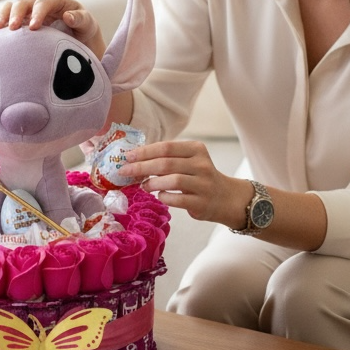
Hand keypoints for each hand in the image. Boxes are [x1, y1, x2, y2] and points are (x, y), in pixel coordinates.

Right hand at [0, 0, 105, 57]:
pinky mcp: (20, 20)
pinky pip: (6, 18)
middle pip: (24, 2)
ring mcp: (28, 10)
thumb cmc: (83, 30)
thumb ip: (80, 19)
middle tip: (11, 28)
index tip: (34, 27)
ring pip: (11, 7)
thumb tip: (68, 16)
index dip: (38, 12)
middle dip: (16, 14)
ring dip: (3, 16)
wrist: (76, 39)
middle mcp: (39, 1)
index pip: (45, 1)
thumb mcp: (87, 24)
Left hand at [120, 139, 249, 227]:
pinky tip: (159, 195)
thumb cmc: (199, 177)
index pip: (166, 147)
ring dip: (152, 183)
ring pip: (173, 180)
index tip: (127, 156)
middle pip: (166, 163)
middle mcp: (202, 164)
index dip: (145, 151)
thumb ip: (168, 158)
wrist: (225, 197)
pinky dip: (165, 197)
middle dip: (141, 167)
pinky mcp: (201, 202)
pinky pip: (178, 199)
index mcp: (196, 149)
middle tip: (125, 171)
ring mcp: (203, 184)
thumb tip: (135, 158)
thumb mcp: (189, 161)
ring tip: (143, 185)